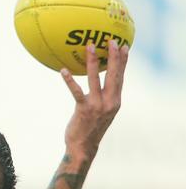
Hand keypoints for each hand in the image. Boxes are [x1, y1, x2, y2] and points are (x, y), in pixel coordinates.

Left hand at [60, 40, 129, 159]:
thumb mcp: (101, 112)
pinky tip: (63, 70)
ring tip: (89, 47)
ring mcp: (97, 105)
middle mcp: (109, 102)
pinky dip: (69, 80)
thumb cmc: (90, 128)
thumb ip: (103, 98)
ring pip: (95, 79)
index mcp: (115, 101)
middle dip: (114, 57)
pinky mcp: (84, 109)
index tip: (125, 47)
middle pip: (113, 75)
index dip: (123, 62)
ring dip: (93, 62)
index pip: (121, 77)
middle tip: (111, 41)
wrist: (84, 147)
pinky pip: (76, 91)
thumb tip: (97, 84)